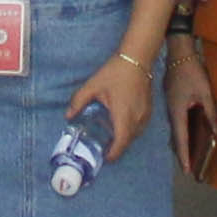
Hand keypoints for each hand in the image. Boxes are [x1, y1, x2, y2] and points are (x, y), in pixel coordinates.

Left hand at [71, 48, 155, 162]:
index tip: (105, 158)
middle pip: (128, 141)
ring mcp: (145, 114)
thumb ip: (79, 101)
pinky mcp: (149, 109)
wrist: (137, 59)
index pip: (121, 143)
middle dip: (118, 147)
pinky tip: (122, 124)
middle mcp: (137, 118)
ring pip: (136, 135)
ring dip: (125, 138)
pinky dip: (132, 130)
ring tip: (113, 138)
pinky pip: (140, 127)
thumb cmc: (115, 72)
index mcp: (123, 115)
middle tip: (105, 149)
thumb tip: (67, 116)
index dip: (114, 154)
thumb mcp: (93, 86)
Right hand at [166, 36, 216, 177]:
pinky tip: (188, 135)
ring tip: (190, 156)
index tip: (187, 170)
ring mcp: (170, 107)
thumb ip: (211, 113)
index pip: (181, 139)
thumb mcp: (205, 93)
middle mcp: (171, 113)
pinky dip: (182, 132)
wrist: (178, 54)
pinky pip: (176, 122)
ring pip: (176, 130)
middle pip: (176, 138)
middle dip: (182, 154)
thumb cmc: (192, 73)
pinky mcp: (172, 102)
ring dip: (182, 143)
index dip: (184, 156)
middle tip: (189, 168)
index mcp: (177, 112)